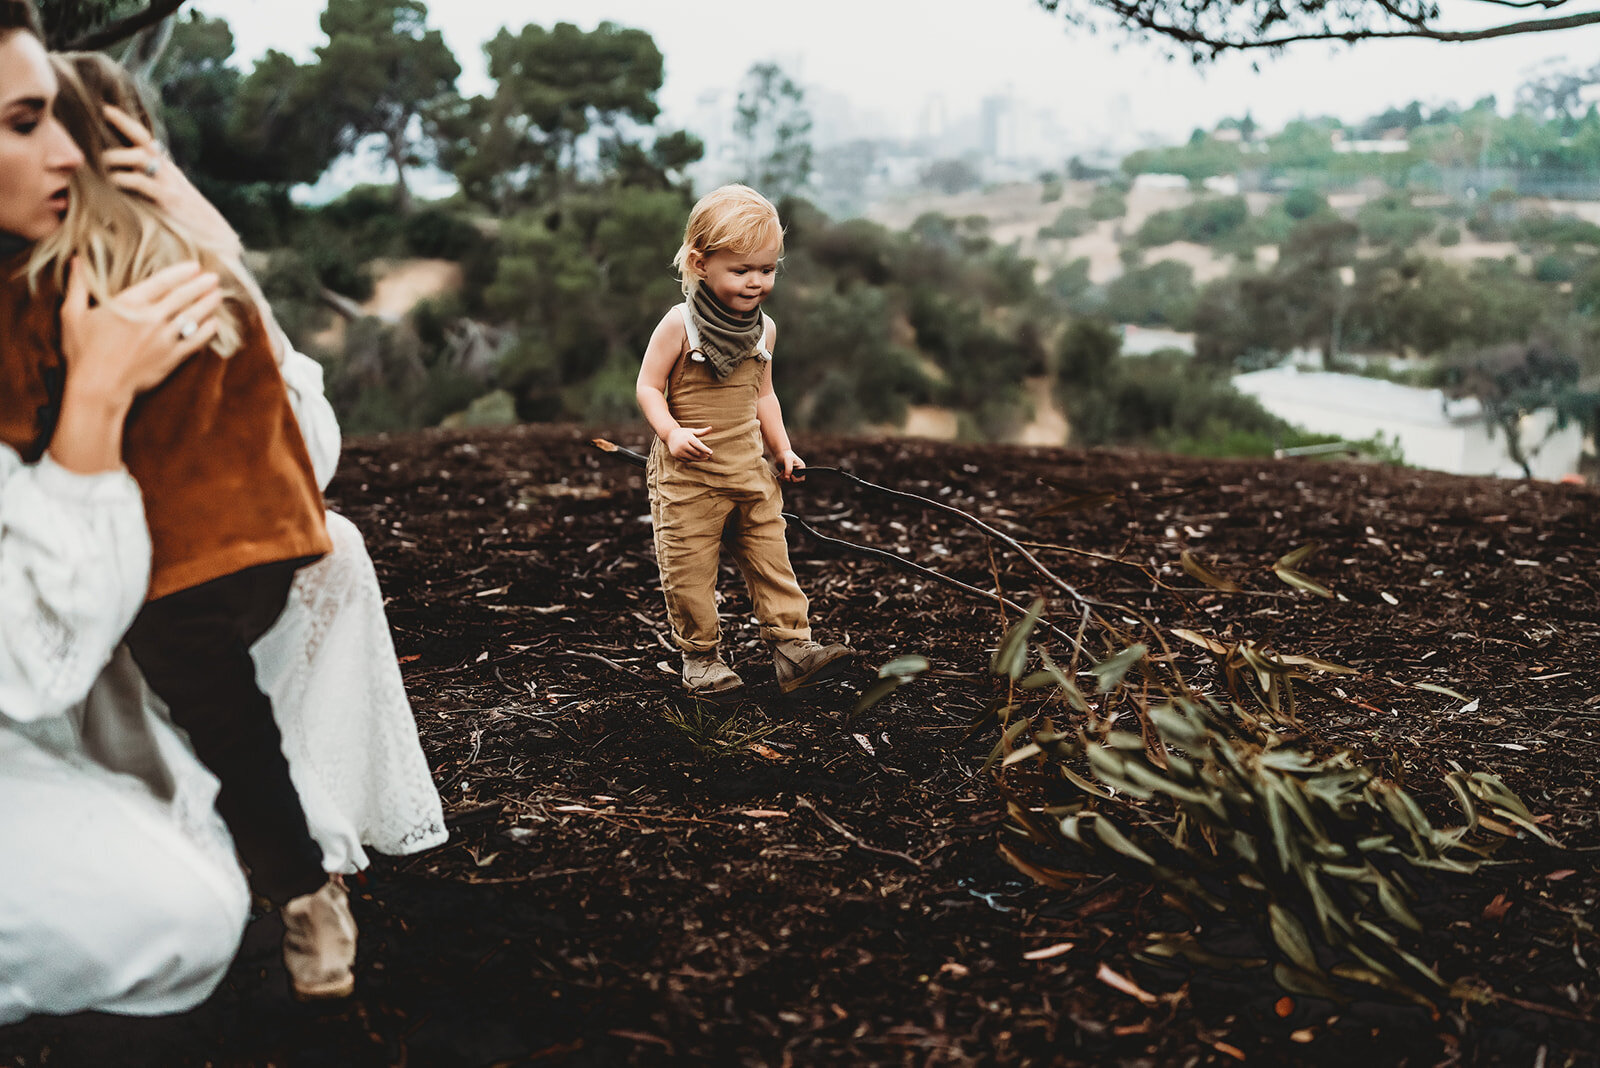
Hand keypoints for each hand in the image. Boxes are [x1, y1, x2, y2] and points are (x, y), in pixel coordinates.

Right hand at [60, 258, 221, 398]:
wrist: (98, 388)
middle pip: (183, 296)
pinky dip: (207, 331)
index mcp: (129, 304)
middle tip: (213, 278)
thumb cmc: (82, 352)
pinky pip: (195, 341)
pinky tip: (214, 324)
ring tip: (218, 296)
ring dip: (207, 305)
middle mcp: (151, 318)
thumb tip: (77, 260)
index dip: (181, 273)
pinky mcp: (172, 358)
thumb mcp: (72, 314)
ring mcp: (164, 338)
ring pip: (193, 316)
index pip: (162, 282)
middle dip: (200, 286)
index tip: (194, 267)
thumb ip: (79, 285)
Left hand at [99, 106, 241, 256]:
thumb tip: (119, 186)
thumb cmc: (191, 226)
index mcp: (168, 171)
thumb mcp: (171, 202)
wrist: (219, 241)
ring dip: (116, 157)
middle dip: (121, 125)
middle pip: (142, 140)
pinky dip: (123, 180)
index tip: (106, 109)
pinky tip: (113, 183)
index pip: (145, 140)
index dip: (126, 123)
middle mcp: (169, 172)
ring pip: (139, 157)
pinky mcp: (169, 200)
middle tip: (100, 122)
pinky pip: (141, 182)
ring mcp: (170, 184)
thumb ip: (151, 190)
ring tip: (102, 164)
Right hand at [667, 425, 712, 460]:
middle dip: (703, 455)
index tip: (711, 452)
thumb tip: (711, 428)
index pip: (697, 444)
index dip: (705, 449)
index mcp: (687, 438)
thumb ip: (701, 431)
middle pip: (695, 452)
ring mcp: (678, 451)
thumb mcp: (692, 431)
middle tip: (709, 456)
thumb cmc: (683, 433)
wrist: (669, 436)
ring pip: (691, 458)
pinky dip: (692, 460)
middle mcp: (682, 445)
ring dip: (699, 459)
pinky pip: (686, 460)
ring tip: (705, 458)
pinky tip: (696, 459)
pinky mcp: (676, 456)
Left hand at [777, 449, 805, 481]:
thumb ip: (788, 469)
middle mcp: (798, 472)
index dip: (797, 479)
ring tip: (782, 471)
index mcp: (801, 468)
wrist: (780, 454)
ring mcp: (792, 474)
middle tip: (784, 473)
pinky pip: (784, 481)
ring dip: (784, 479)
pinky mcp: (787, 475)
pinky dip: (781, 479)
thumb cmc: (786, 455)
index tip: (791, 475)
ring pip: (789, 482)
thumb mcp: (788, 460)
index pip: (802, 479)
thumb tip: (787, 478)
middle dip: (788, 479)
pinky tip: (781, 473)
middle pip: (795, 482)